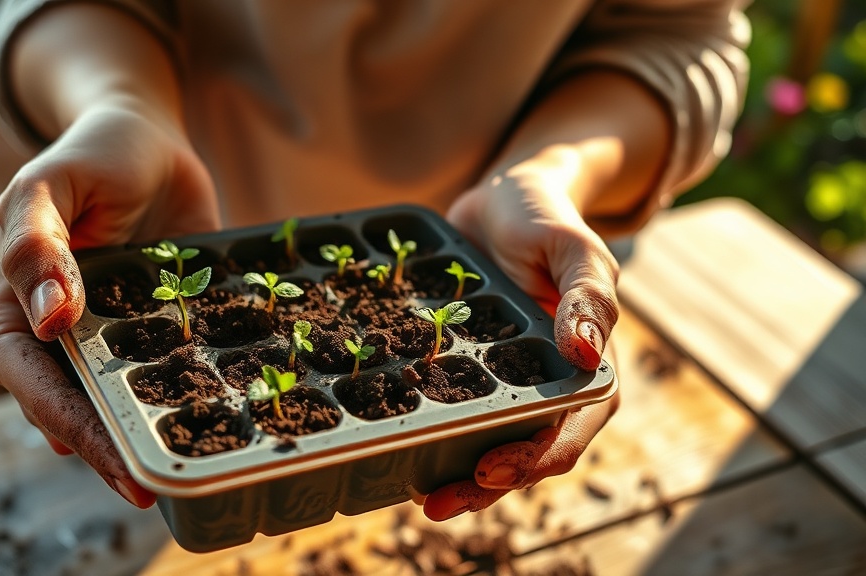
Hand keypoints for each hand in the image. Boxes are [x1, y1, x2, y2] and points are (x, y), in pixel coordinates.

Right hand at [0, 100, 219, 507]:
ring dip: (146, 435)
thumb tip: (50, 321)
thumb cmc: (87, 156)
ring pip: (119, 401)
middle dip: (110, 449)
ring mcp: (107, 339)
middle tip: (153, 488)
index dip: (71, 426)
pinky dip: (188, 393)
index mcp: (11, 311)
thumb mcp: (47, 185)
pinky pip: (167, 369)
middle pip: (75, 409)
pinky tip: (217, 417)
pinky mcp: (155, 331)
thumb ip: (36, 244)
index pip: (33, 384)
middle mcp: (57, 338)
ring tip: (185, 472)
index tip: (114, 460)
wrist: (146, 141)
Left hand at [424, 160, 620, 519]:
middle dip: (486, 485)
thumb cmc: (544, 218)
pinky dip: (440, 436)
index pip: (570, 427)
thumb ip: (584, 296)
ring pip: (492, 442)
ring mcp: (513, 381)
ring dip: (460, 477)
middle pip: (528, 450)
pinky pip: (462, 411)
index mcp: (588, 365)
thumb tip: (586, 352)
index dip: (533, 457)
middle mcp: (552, 383)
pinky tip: (405, 450)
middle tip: (437, 504)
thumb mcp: (571, 246)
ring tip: (420, 497)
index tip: (488, 471)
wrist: (503, 198)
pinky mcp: (476, 370)